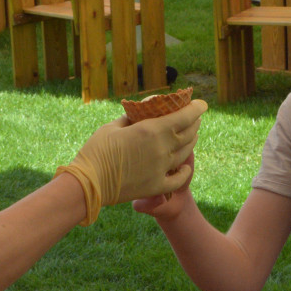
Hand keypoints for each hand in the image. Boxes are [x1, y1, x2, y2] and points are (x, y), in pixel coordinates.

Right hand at [55, 100, 206, 224]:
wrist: (88, 184)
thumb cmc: (96, 150)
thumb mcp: (113, 127)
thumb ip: (132, 118)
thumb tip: (142, 111)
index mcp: (152, 130)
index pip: (184, 116)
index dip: (196, 108)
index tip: (202, 104)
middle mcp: (162, 148)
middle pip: (188, 134)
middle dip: (195, 123)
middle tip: (196, 118)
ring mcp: (161, 169)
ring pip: (185, 153)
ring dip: (191, 142)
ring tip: (192, 135)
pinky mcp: (156, 186)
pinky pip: (178, 179)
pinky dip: (185, 170)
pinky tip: (185, 166)